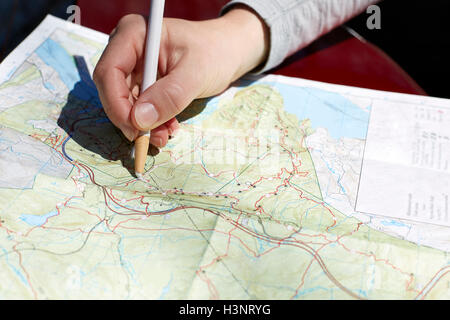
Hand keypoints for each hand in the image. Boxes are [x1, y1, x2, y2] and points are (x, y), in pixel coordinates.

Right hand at [93, 6, 268, 146]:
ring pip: (125, 103)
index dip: (116, 104)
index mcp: (134, 35)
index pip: (110, 72)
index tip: (135, 128)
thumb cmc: (215, 52)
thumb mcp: (195, 74)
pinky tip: (168, 129)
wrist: (229, 53)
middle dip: (130, 118)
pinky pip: (139, 108)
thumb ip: (169, 96)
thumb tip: (140, 120)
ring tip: (165, 136)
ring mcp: (135, 67)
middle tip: (148, 139)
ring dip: (143, 124)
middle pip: (112, 90)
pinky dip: (152, 122)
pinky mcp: (144, 83)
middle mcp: (128, 49)